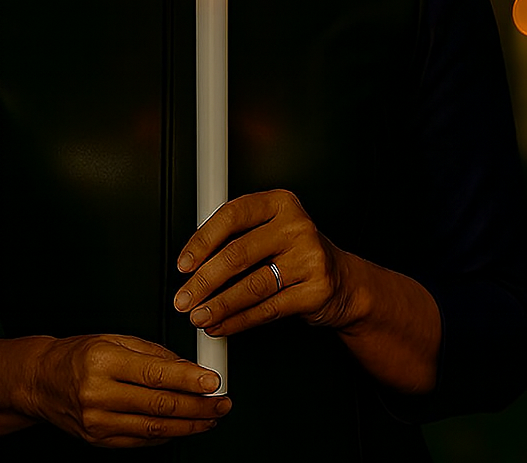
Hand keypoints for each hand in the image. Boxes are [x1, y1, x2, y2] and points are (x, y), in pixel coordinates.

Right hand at [21, 333, 230, 447]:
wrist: (41, 381)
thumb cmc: (78, 355)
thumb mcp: (115, 340)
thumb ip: (153, 353)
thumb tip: (188, 367)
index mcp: (103, 361)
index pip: (154, 374)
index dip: (188, 380)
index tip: (213, 381)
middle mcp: (98, 393)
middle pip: (158, 405)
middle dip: (197, 406)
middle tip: (221, 403)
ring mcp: (97, 422)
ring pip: (154, 428)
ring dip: (188, 425)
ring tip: (210, 418)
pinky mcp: (99, 441)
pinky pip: (141, 440)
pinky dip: (166, 434)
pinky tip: (183, 426)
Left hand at [174, 189, 354, 337]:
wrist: (342, 281)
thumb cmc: (295, 253)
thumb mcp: (269, 231)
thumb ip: (235, 237)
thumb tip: (191, 261)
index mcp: (279, 203)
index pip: (232, 215)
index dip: (202, 241)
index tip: (183, 264)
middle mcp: (296, 226)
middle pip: (239, 253)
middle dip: (203, 281)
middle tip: (183, 298)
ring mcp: (309, 258)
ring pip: (252, 286)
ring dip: (218, 306)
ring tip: (198, 316)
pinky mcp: (315, 290)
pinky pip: (268, 309)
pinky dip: (238, 321)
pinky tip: (222, 325)